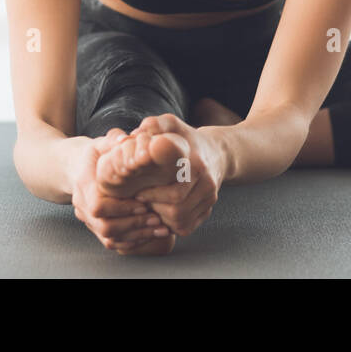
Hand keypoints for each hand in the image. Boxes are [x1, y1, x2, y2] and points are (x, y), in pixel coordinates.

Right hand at [68, 128, 169, 251]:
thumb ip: (113, 140)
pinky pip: (112, 242)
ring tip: (160, 227)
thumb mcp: (101, 143)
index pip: (98, 205)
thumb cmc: (93, 155)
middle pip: (104, 226)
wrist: (73, 168)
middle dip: (134, 224)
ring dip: (136, 234)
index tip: (144, 203)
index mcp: (83, 183)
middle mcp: (82, 205)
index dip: (122, 208)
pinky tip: (150, 233)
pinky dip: (132, 240)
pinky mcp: (95, 227)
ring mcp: (87, 218)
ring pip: (109, 238)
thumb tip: (125, 139)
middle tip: (158, 219)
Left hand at [126, 114, 224, 235]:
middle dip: (154, 207)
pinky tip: (161, 210)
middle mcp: (207, 185)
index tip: (137, 191)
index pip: (173, 193)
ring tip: (150, 204)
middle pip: (176, 210)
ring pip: (180, 221)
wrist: (216, 152)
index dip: (151, 195)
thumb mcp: (170, 125)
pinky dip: (170, 223)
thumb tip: (134, 136)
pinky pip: (185, 227)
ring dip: (160, 216)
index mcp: (196, 165)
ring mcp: (209, 200)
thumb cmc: (186, 139)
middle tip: (140, 199)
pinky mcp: (208, 210)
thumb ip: (153, 126)